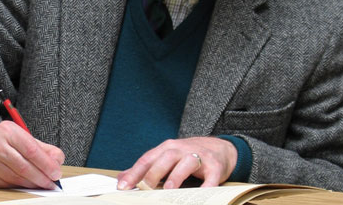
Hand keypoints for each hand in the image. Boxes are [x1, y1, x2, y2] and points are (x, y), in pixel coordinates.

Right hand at [0, 121, 64, 188]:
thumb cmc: (6, 141)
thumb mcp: (24, 137)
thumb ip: (44, 148)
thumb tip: (57, 161)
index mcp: (7, 131)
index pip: (31, 150)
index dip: (46, 164)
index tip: (56, 173)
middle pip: (23, 167)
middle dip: (41, 177)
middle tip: (52, 183)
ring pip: (16, 178)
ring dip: (32, 184)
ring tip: (42, 184)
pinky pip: (7, 185)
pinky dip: (20, 187)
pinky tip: (27, 185)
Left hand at [116, 137, 236, 189]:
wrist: (220, 148)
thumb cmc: (188, 155)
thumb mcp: (166, 158)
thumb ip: (146, 168)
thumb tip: (122, 178)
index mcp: (167, 148)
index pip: (147, 159)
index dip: (134, 172)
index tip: (123, 186)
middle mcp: (182, 149)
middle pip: (166, 158)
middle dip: (154, 172)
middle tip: (143, 186)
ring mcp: (199, 156)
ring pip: (187, 163)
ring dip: (177, 175)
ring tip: (168, 189)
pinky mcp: (215, 166)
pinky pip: (211, 175)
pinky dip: (206, 185)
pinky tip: (200, 195)